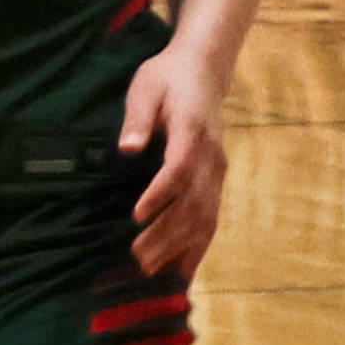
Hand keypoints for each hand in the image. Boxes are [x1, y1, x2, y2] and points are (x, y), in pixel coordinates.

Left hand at [119, 51, 230, 277]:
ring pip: (204, 217)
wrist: (203, 71)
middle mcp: (210, 157)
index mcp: (191, 131)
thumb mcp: (146, 87)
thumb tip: (127, 147)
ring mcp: (217, 171)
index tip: (137, 216)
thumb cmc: (167, 78)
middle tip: (136, 259)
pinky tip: (182, 273)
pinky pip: (211, 220)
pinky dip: (198, 249)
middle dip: (165, 234)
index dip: (160, 195)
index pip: (179, 168)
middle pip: (192, 202)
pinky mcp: (216, 181)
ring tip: (151, 271)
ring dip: (179, 248)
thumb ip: (137, 117)